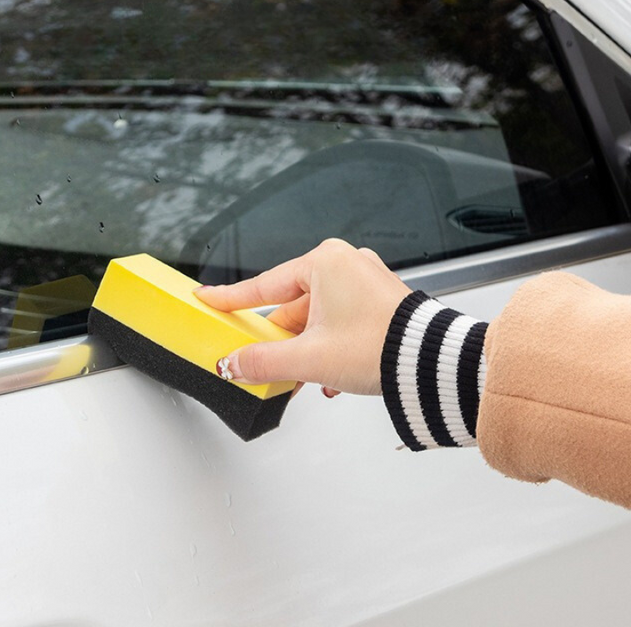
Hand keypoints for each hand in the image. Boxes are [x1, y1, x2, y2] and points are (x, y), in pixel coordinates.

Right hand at [194, 238, 410, 396]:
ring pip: (315, 318)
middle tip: (259, 361)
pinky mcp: (376, 300)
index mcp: (325, 262)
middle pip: (290, 306)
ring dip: (304, 350)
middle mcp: (344, 264)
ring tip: (303, 378)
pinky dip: (327, 346)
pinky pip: (337, 321)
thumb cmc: (383, 346)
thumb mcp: (310, 358)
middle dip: (278, 341)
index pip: (263, 285)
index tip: (207, 298)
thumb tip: (233, 364)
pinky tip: (329, 377)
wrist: (433, 365)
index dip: (230, 298)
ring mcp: (362, 281)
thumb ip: (263, 361)